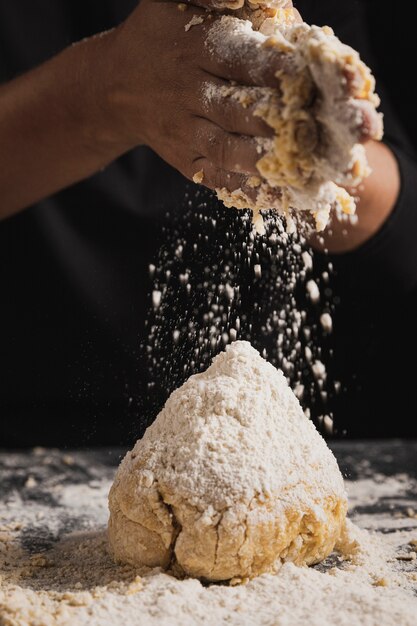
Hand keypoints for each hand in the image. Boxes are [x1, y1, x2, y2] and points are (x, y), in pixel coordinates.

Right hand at [99, 0, 298, 191]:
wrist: (116, 87)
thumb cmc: (160, 35)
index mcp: (195, 48)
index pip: (244, 59)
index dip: (281, 70)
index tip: (316, 79)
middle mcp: (189, 93)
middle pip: (242, 110)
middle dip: (286, 122)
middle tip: (325, 131)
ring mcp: (185, 132)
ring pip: (229, 150)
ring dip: (268, 161)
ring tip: (307, 167)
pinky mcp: (185, 161)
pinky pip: (216, 178)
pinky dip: (247, 189)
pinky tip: (279, 193)